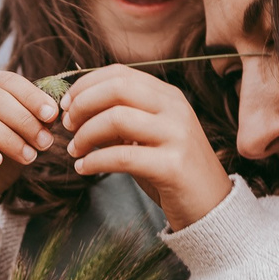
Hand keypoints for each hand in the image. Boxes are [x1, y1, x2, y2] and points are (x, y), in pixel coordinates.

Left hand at [63, 65, 230, 230]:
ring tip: (74, 149)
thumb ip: (122, 119)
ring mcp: (176, 135)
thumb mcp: (149, 136)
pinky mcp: (172, 166)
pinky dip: (94, 161)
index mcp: (168, 96)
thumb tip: (77, 109)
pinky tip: (83, 168)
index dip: (86, 85)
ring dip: (85, 134)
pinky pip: (121, 157)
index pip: (121, 73)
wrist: (211, 206)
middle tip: (67, 124)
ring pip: (116, 119)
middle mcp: (175, 109)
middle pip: (117, 88)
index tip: (67, 103)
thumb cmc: (171, 171)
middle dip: (83, 104)